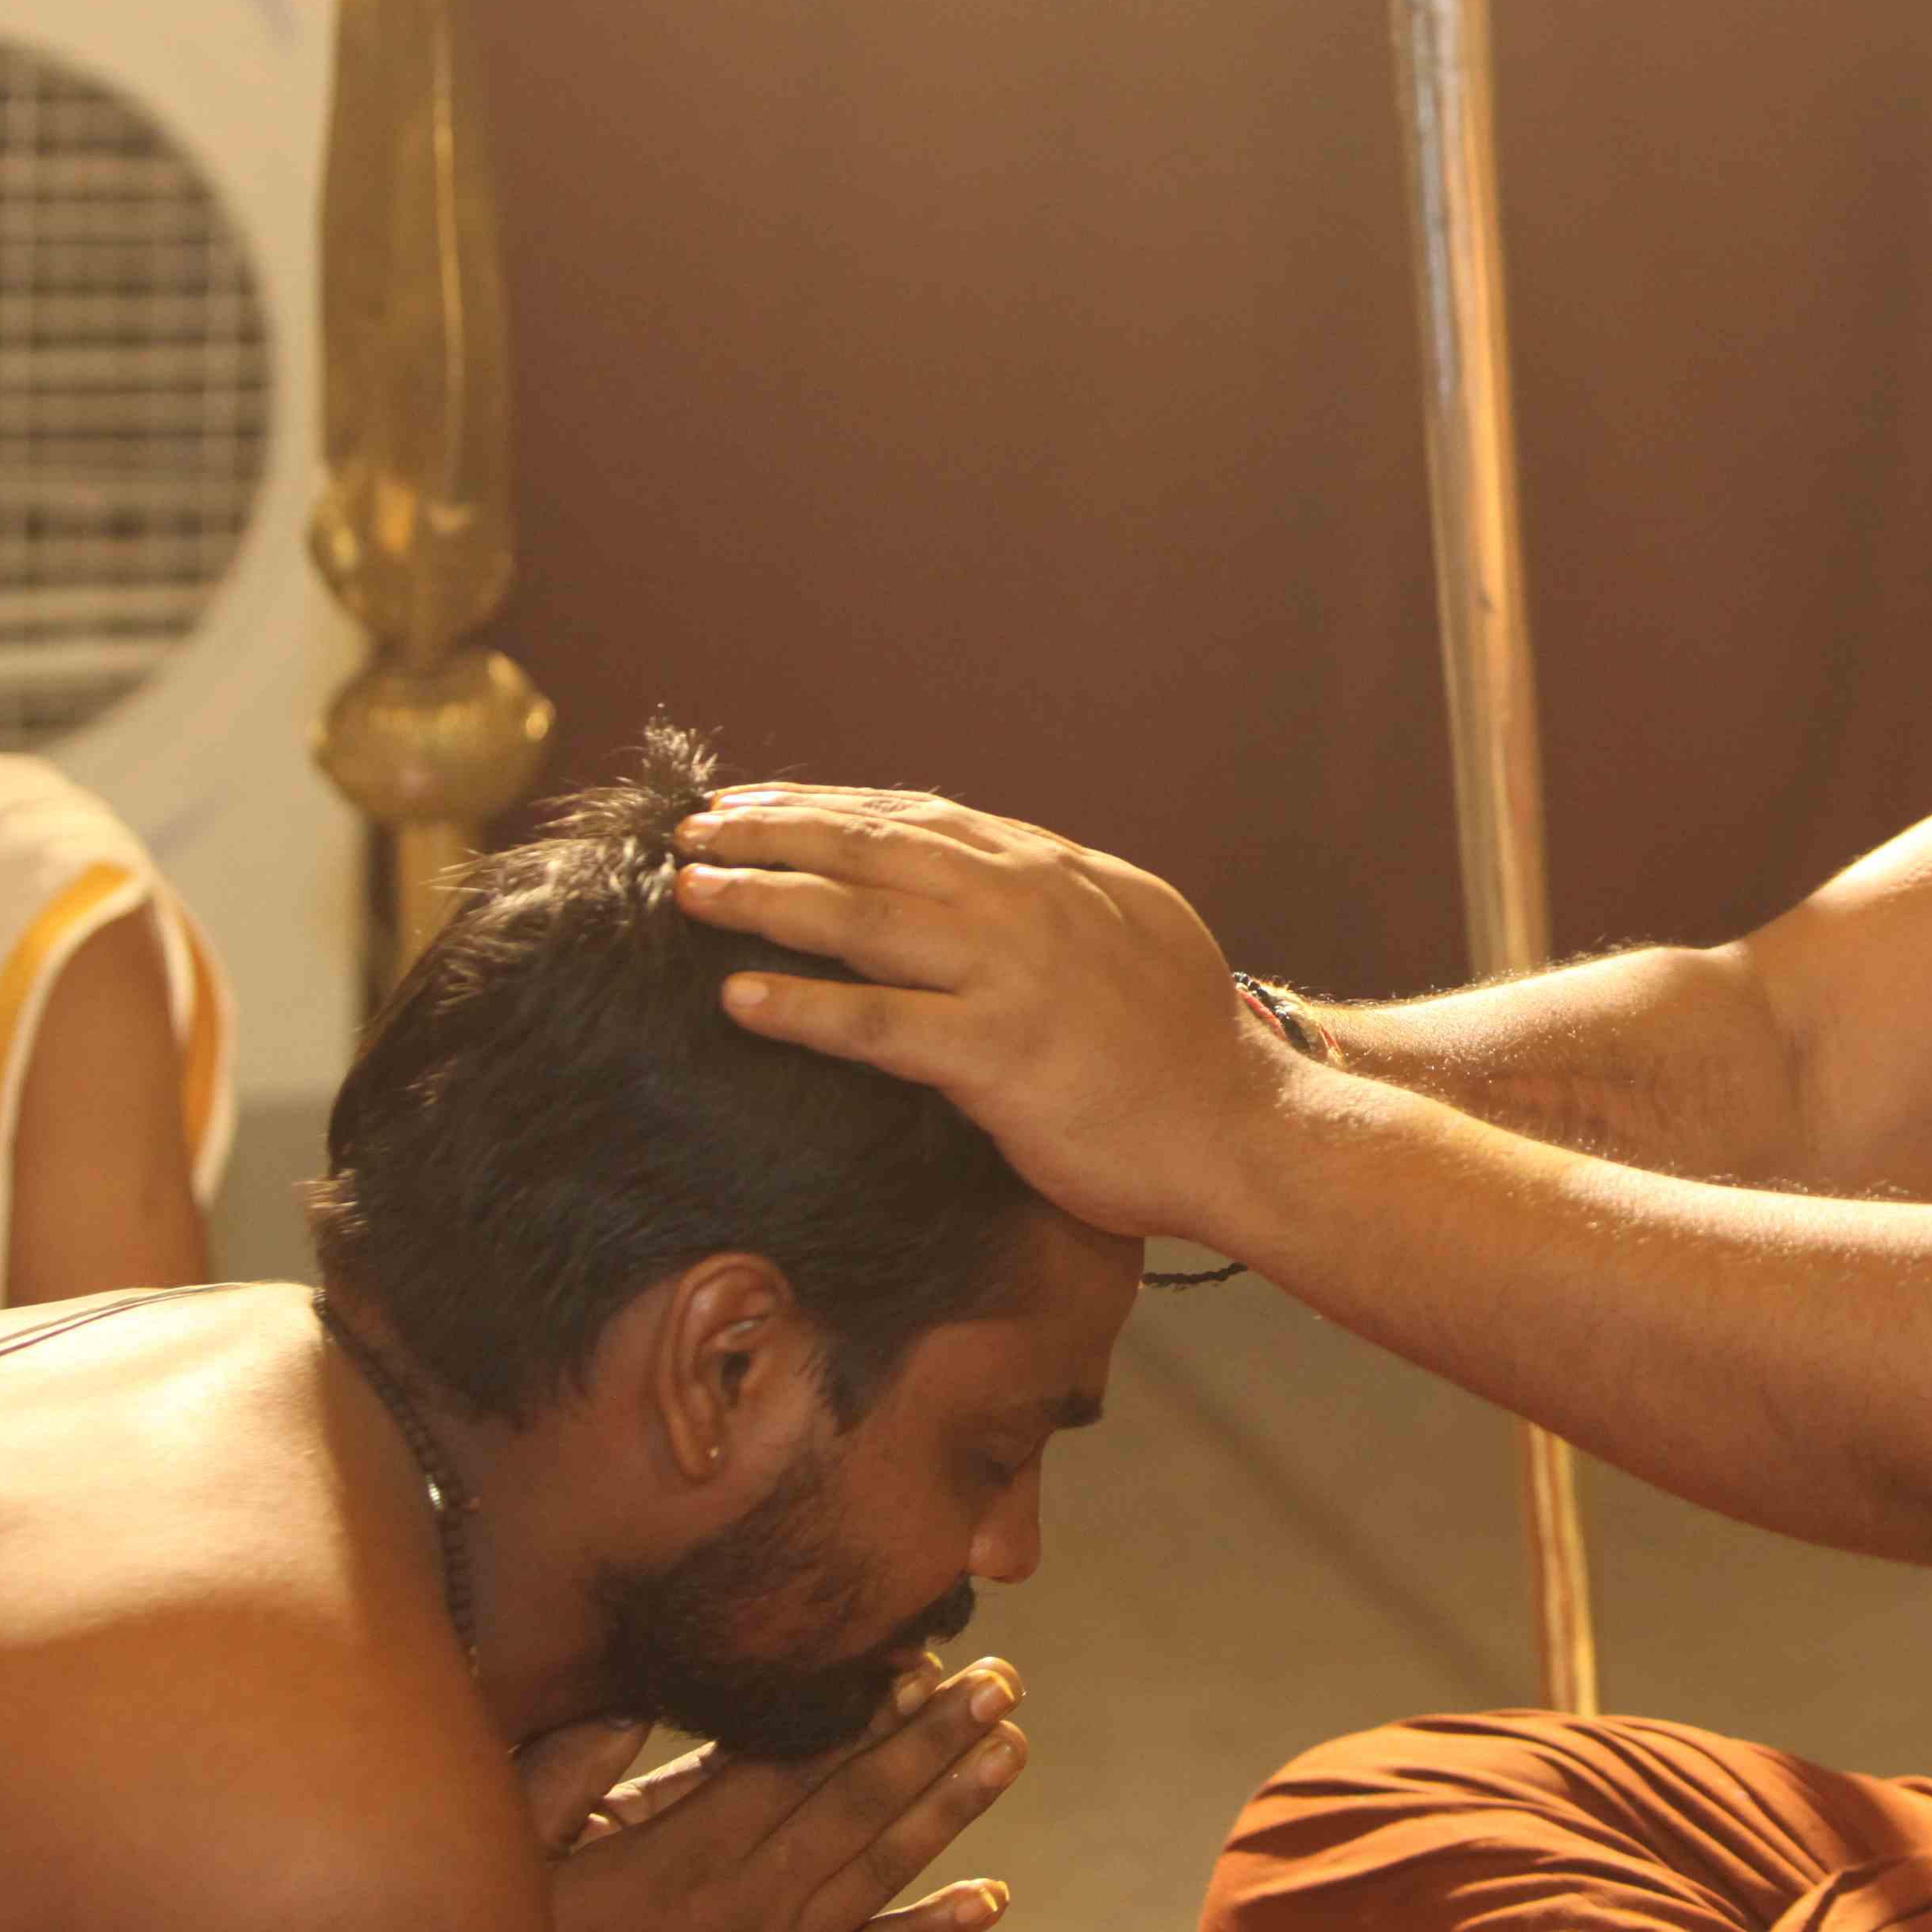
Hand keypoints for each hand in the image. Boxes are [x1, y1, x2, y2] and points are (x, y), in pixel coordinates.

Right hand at [466, 1657, 1034, 1931]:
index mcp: (685, 1850)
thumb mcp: (520, 1853)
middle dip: (935, 1733)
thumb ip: (578, 1762)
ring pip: (882, 1867)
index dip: (861, 1702)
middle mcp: (749, 1898)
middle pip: (858, 1798)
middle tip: (1004, 1677)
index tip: (919, 1650)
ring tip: (1013, 1747)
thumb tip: (638, 1683)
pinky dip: (938, 1930)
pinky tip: (995, 1899)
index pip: (794, 1755)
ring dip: (954, 1805)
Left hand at [669, 786, 1288, 1242]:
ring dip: (763, 898)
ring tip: (687, 892)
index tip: (755, 804)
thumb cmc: (1185, 1045)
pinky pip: (878, 1025)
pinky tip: (739, 999)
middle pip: (871, 849)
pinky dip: (804, 1008)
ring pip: (860, 918)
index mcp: (1053, 870)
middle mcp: (1027, 902)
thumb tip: (989, 874)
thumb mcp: (1132, 928)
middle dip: (770, 832)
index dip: (826, 807)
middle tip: (689, 831)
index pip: (918, 819)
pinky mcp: (998, 1055)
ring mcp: (1011, 975)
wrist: (1244, 1127)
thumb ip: (1055, 896)